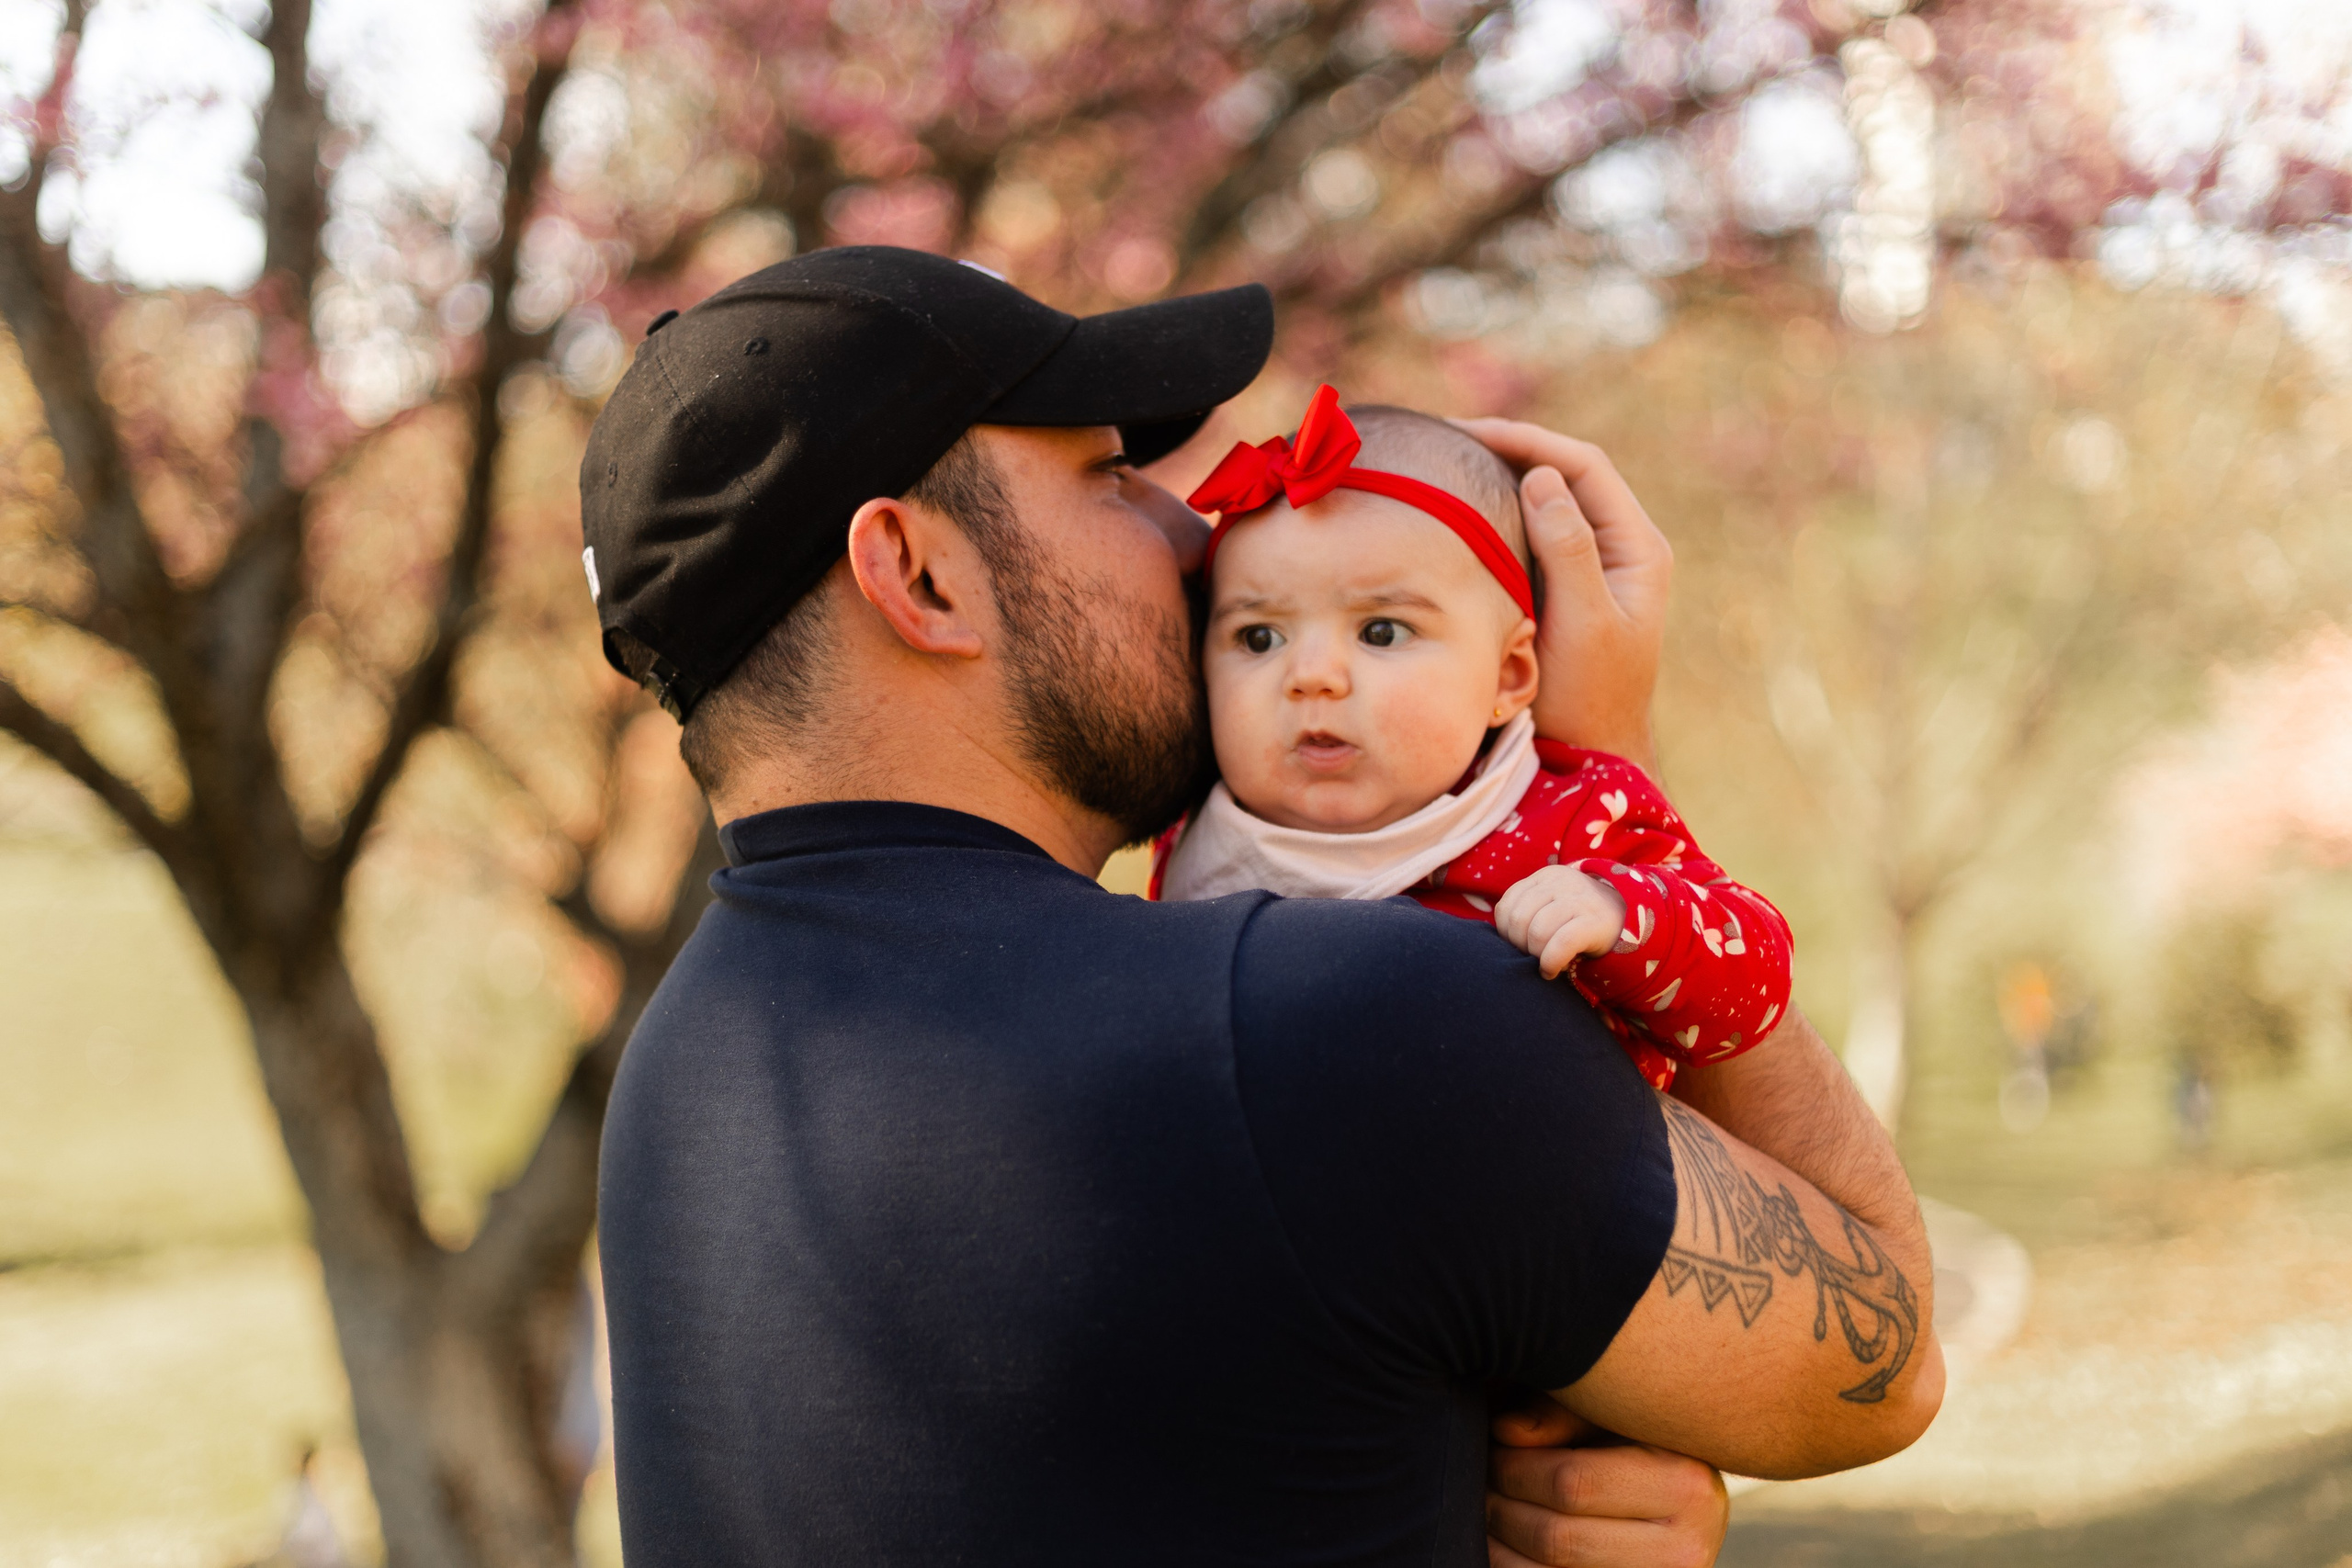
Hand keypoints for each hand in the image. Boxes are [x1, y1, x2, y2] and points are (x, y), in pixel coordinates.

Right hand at [1452, 420, 1671, 777]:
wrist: (1590, 756)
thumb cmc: (1589, 698)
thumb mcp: (1582, 622)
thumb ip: (1569, 549)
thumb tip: (1542, 477)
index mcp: (1638, 549)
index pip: (1584, 466)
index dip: (1530, 441)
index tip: (1471, 434)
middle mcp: (1621, 550)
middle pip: (1567, 475)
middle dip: (1511, 450)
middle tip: (1450, 441)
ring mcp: (1594, 569)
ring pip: (1548, 502)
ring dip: (1503, 479)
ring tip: (1451, 465)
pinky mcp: (1567, 590)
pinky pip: (1534, 535)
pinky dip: (1499, 516)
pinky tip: (1461, 514)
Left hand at [1488, 1391, 1728, 1567]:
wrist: (1691, 1504)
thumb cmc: (1644, 1444)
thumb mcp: (1617, 1413)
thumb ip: (1563, 1414)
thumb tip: (1505, 1431)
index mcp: (1685, 1487)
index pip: (1573, 1484)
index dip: (1516, 1468)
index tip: (1493, 1447)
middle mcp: (1684, 1550)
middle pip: (1557, 1539)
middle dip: (1502, 1508)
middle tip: (1481, 1481)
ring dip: (1501, 1546)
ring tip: (1487, 1510)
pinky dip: (1515, 1567)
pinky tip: (1502, 1544)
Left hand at [1494, 866, 1626, 979]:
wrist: (1630, 921)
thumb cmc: (1580, 921)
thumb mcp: (1552, 906)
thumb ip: (1528, 913)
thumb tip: (1498, 940)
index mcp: (1545, 877)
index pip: (1507, 906)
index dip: (1506, 933)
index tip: (1519, 947)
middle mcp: (1561, 882)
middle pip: (1519, 920)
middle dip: (1520, 946)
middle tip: (1533, 958)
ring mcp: (1580, 899)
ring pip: (1537, 932)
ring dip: (1536, 956)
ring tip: (1544, 963)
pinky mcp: (1595, 921)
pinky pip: (1560, 944)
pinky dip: (1550, 963)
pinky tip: (1552, 971)